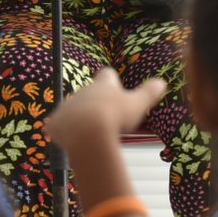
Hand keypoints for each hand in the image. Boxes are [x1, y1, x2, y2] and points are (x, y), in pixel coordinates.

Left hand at [50, 69, 165, 163]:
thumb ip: (148, 93)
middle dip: (95, 103)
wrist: (88, 132)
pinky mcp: (55, 123)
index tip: (114, 84)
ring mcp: (67, 106)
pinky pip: (58, 127)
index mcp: (103, 85)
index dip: (111, 80)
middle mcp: (82, 91)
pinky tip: (72, 141)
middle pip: (89, 94)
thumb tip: (161, 82)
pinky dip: (64, 133)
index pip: (107, 75)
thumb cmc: (115, 115)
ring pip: (73, 109)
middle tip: (105, 117)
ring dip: (79, 118)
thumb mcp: (138, 103)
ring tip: (89, 132)